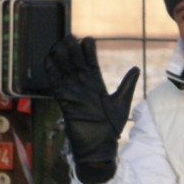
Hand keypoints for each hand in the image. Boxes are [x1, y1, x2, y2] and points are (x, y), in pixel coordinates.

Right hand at [43, 35, 139, 182]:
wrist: (99, 147)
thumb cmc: (110, 128)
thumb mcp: (122, 102)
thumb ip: (126, 84)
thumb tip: (136, 68)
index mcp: (96, 86)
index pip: (91, 64)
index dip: (88, 52)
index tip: (88, 39)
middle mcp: (83, 88)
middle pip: (75, 64)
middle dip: (73, 50)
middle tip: (69, 36)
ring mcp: (73, 94)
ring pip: (65, 71)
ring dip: (61, 57)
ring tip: (58, 43)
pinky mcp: (65, 102)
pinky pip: (56, 84)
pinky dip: (51, 72)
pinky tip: (47, 59)